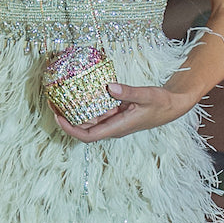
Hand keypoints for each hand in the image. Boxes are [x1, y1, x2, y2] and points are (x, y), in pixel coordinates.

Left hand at [54, 82, 188, 140]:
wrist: (172, 106)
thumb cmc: (160, 103)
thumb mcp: (146, 95)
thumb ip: (128, 92)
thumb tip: (109, 87)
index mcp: (118, 127)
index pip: (89, 135)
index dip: (71, 129)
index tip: (58, 117)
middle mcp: (112, 127)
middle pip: (84, 129)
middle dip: (66, 119)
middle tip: (51, 103)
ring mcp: (113, 121)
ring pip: (88, 121)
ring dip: (73, 112)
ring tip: (58, 97)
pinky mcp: (115, 114)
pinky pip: (96, 113)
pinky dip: (84, 105)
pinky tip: (77, 94)